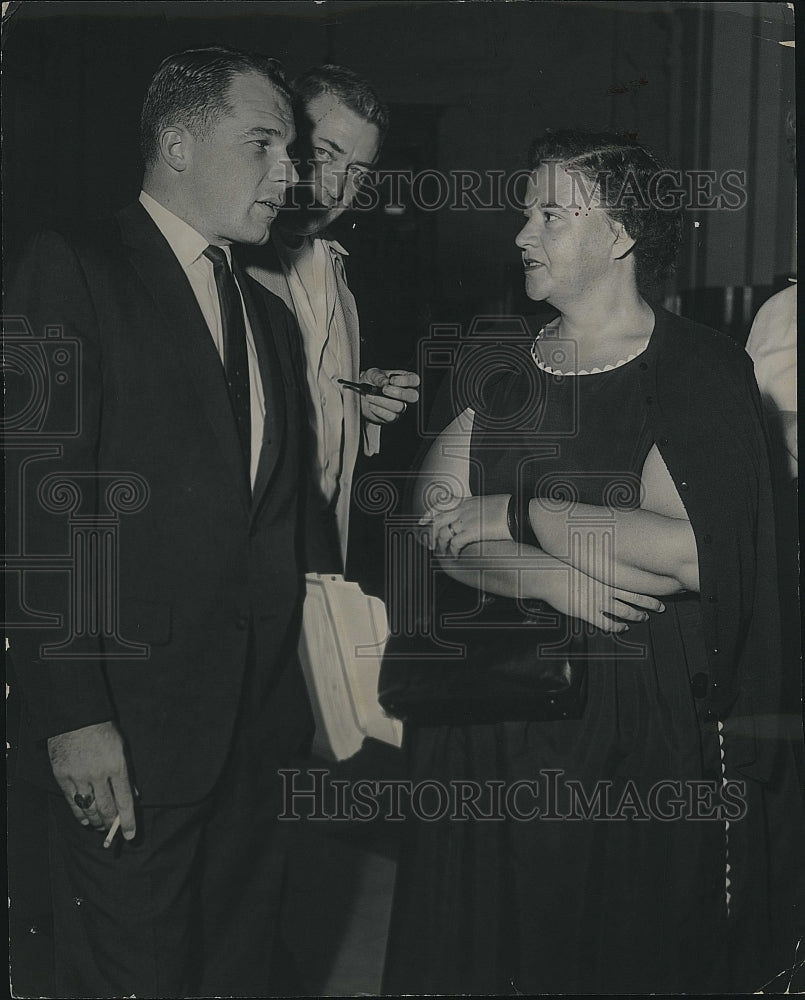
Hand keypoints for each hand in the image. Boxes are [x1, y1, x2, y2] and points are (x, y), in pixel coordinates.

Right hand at [47, 721, 136, 839]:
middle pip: (106, 809)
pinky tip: (85, 821)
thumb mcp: (122, 747)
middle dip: (112, 824)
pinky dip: (80, 815)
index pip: (125, 801)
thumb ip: (127, 772)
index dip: (128, 821)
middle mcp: (98, 774)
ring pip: (89, 809)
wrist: (75, 716)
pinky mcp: (62, 776)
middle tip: (114, 831)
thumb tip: (133, 796)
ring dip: (96, 821)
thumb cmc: (103, 730)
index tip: (130, 836)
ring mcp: (78, 776)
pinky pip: (72, 802)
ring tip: (101, 826)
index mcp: (117, 765)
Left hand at [360, 368, 419, 424]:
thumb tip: (385, 382)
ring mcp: (400, 406)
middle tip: (384, 389)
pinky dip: (379, 410)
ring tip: (371, 396)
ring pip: (400, 407)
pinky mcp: (392, 417)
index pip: (414, 380)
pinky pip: (391, 416)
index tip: (391, 380)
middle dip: (398, 393)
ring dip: (383, 401)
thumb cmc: (370, 382)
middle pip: (413, 396)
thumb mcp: (372, 374)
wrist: (360, 394)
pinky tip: (372, 405)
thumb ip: (379, 376)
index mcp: (404, 380)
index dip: (405, 380)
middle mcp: (404, 394)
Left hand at [420, 495, 511, 555]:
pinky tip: (455, 555)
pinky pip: (455, 542)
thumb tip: (474, 514)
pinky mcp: (473, 530)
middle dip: (431, 532)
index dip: (430, 513)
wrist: (518, 512)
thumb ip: (476, 508)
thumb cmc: (508, 509)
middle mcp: (464, 509)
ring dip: (441, 544)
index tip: (422, 521)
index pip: (442, 504)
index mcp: (467, 501)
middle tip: (429, 543)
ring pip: (444, 532)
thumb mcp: (488, 503)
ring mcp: (467, 519)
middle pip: (439, 519)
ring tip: (442, 552)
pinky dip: (453, 550)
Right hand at [544, 568, 664, 632]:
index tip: (659, 590)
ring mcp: (598, 601)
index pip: (635, 583)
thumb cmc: (565, 568)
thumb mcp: (587, 564)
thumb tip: (609, 568)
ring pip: (625, 612)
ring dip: (636, 616)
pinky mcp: (588, 612)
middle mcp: (607, 588)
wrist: (548, 575)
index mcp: (608, 575)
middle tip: (660, 608)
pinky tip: (622, 628)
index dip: (649, 588)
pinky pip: (608, 623)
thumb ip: (600, 569)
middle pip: (636, 598)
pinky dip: (618, 627)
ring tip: (643, 618)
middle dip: (650, 604)